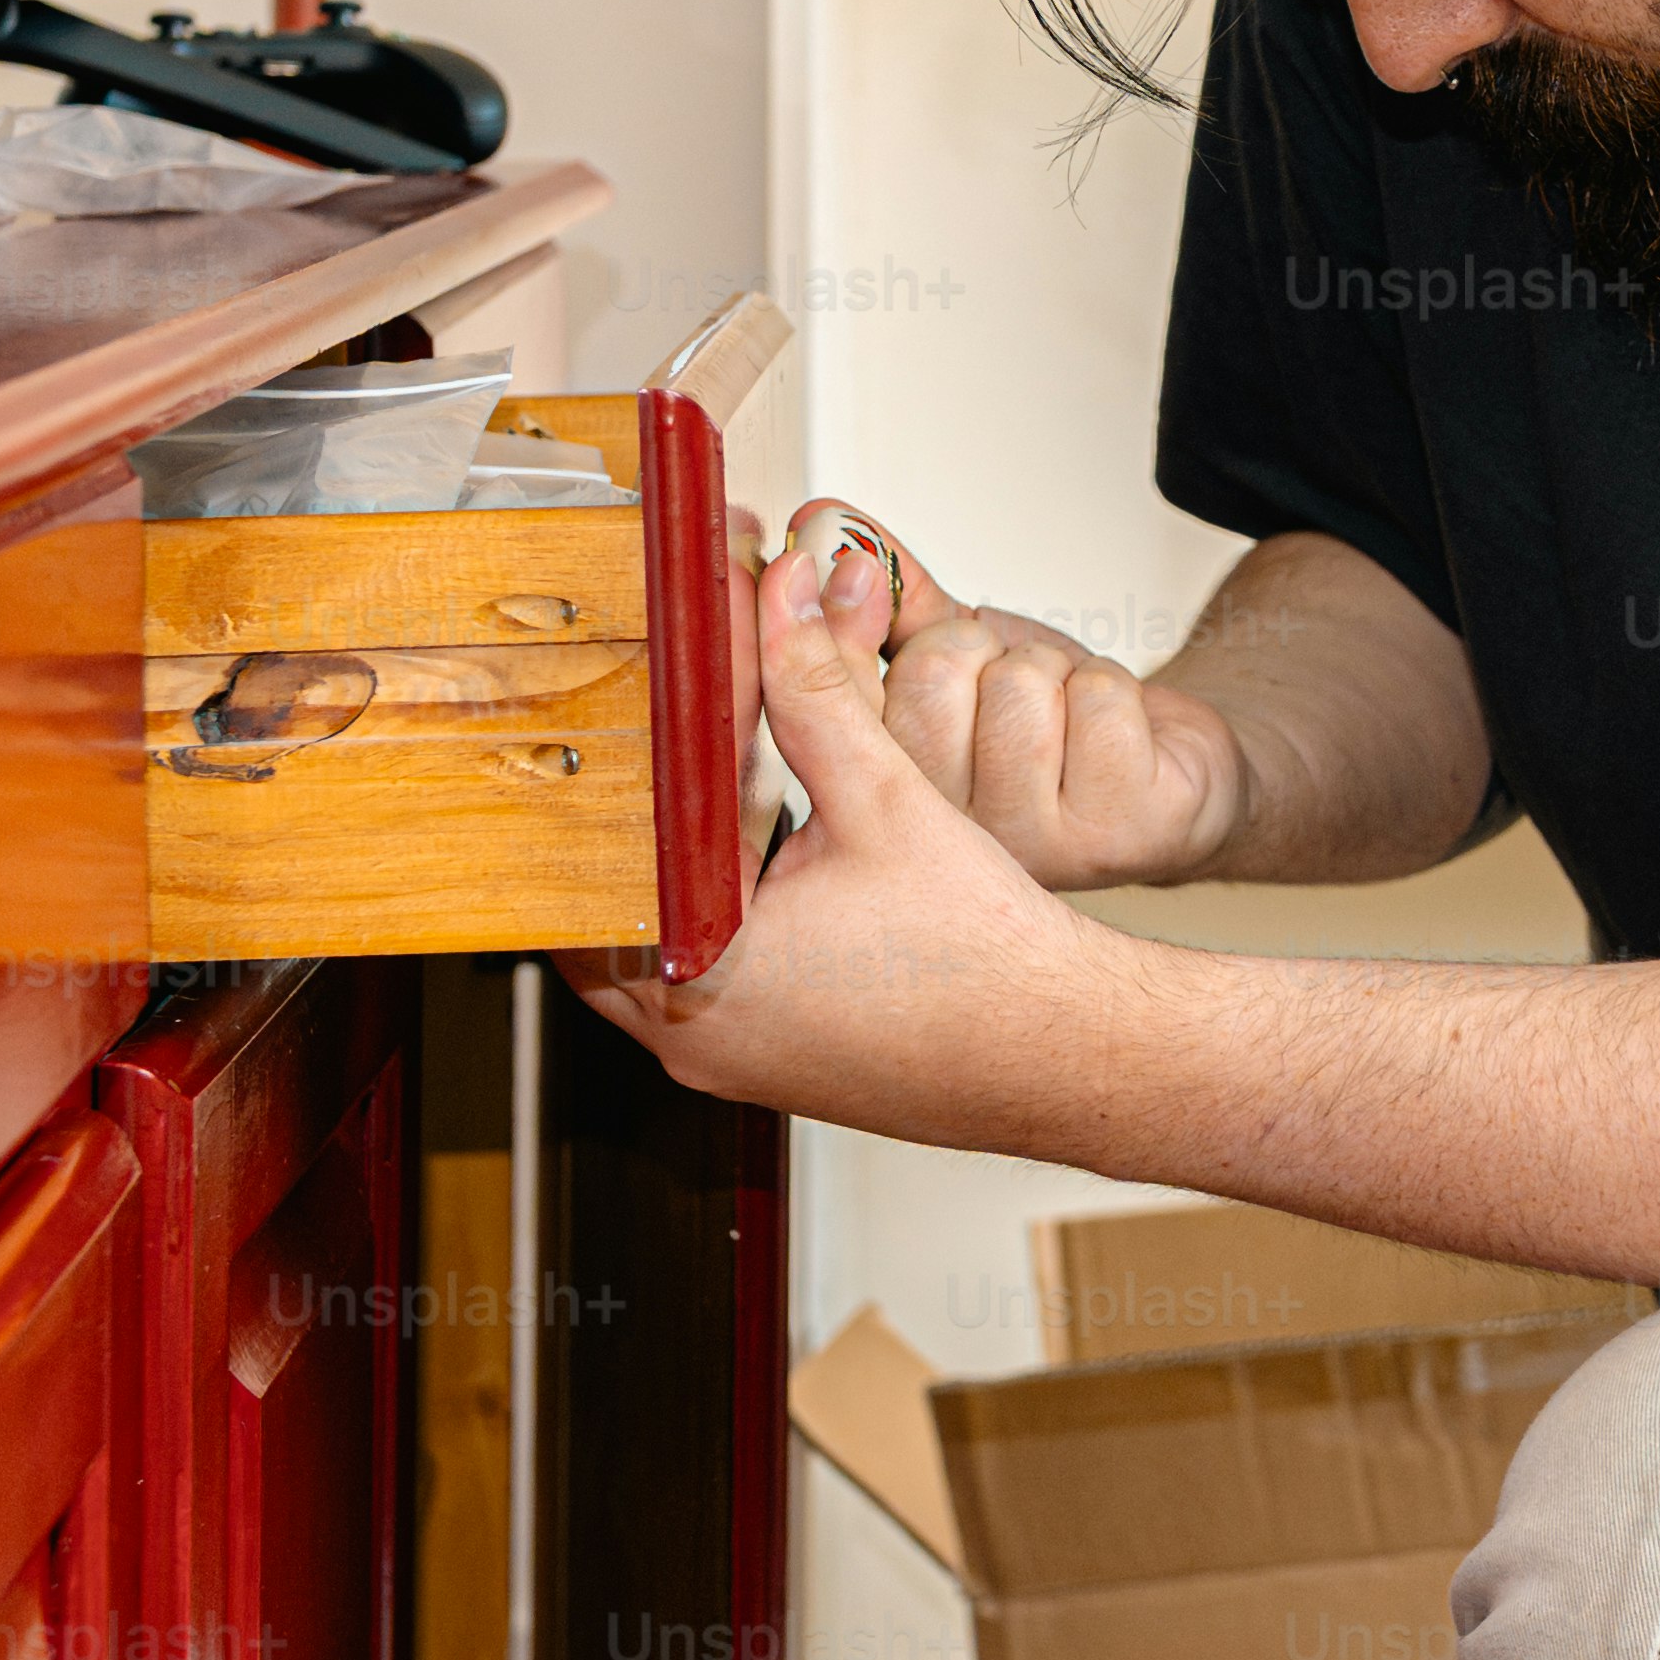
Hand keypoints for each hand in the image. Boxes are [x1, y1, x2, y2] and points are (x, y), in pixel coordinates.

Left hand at [576, 529, 1151, 1147]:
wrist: (1063, 1049)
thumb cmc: (987, 963)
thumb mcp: (886, 798)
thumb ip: (815, 688)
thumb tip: (782, 600)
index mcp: (700, 975)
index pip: (596, 856)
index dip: (605, 772)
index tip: (627, 712)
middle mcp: (690, 1035)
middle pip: (600, 908)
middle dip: (623, 824)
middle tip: (638, 744)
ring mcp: (722, 1057)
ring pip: (646, 944)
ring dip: (666, 870)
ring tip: (696, 787)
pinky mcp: (760, 1059)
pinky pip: (698, 975)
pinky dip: (708, 913)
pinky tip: (749, 854)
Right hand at [829, 513, 1254, 893]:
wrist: (1159, 779)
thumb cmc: (1053, 724)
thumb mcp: (964, 655)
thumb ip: (893, 596)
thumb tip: (825, 522)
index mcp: (891, 794)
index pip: (839, 694)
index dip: (847, 617)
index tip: (853, 566)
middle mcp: (947, 835)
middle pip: (934, 672)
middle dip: (986, 649)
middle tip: (1014, 688)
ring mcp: (1030, 842)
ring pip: (1020, 684)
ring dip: (1058, 673)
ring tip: (1066, 716)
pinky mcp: (1111, 832)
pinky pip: (1097, 699)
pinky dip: (1112, 690)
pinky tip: (1113, 738)